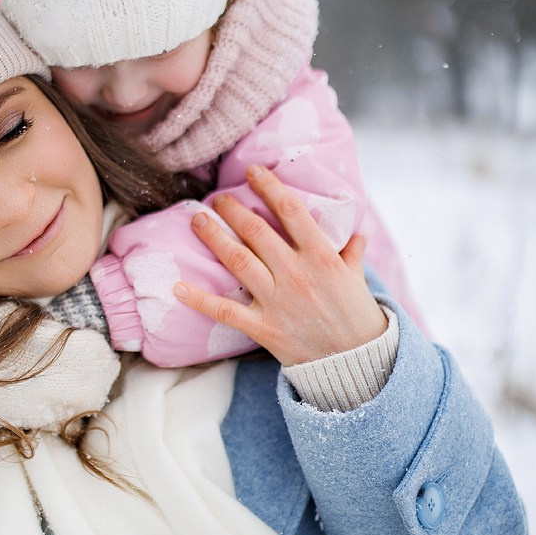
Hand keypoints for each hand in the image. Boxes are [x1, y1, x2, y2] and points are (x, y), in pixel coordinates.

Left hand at [174, 165, 387, 366]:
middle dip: (232, 210)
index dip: (269, 187)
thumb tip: (358, 233)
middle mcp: (296, 274)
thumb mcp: (357, 279)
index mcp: (321, 256)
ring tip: (197, 220)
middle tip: (216, 198)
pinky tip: (178, 286)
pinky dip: (199, 299)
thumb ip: (352, 253)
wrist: (356, 362)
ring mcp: (277, 301)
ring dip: (213, 237)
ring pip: (237, 261)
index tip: (252, 171)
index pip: (291, 211)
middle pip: (256, 231)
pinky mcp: (263, 327)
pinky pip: (225, 310)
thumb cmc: (356, 316)